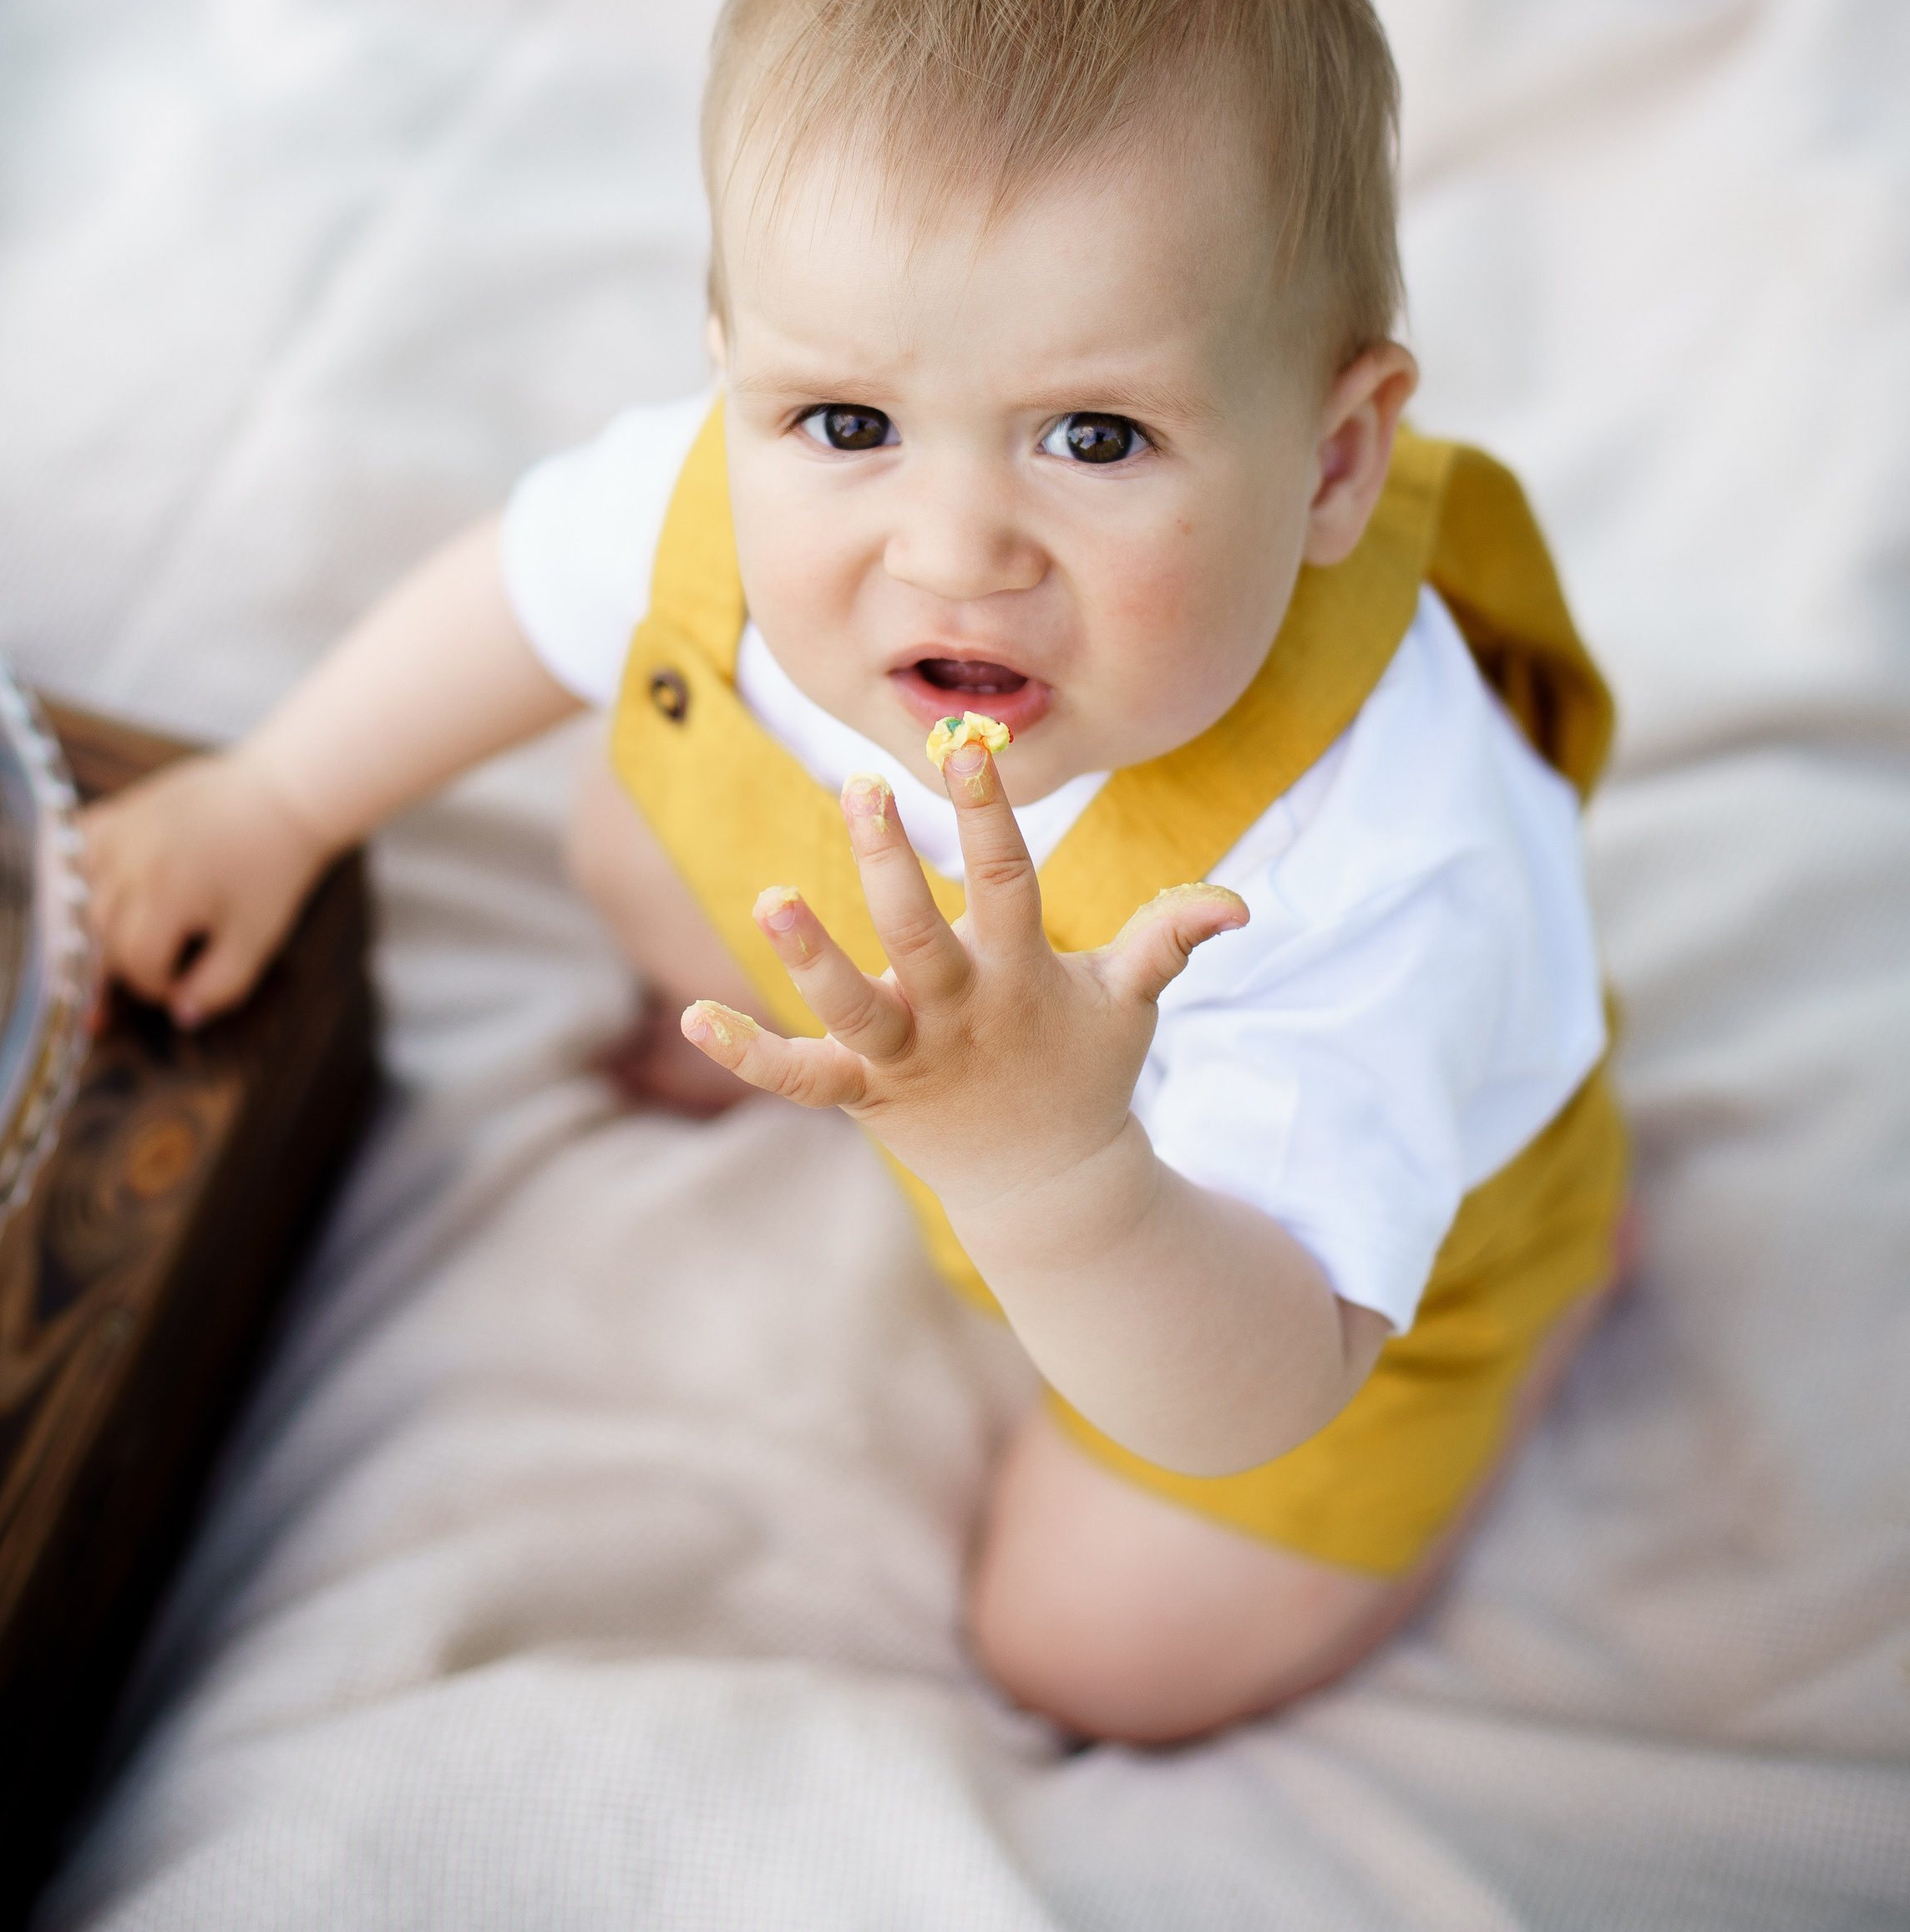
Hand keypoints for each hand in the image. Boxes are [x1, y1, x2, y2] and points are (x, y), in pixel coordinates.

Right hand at [82, 748, 331, 1025]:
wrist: (280, 795)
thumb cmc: (272, 868)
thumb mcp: (257, 937)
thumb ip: (219, 986)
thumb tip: (180, 1015)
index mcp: (167, 894)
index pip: (135, 965)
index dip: (157, 986)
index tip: (181, 983)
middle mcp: (131, 861)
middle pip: (101, 939)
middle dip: (128, 963)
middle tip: (157, 966)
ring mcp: (119, 832)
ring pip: (80, 901)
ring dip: (100, 927)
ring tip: (129, 938)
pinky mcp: (117, 812)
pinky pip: (73, 851)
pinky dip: (75, 876)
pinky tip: (95, 894)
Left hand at [680, 738, 1246, 1220]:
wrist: (1051, 1188)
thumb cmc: (1086, 1068)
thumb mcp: (1129, 1002)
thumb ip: (1169, 940)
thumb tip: (1238, 902)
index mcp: (1022, 974)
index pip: (1006, 878)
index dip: (988, 810)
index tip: (965, 742)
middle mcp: (960, 1012)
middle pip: (919, 933)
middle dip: (888, 862)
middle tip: (860, 786)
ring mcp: (908, 1057)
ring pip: (852, 1008)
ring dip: (811, 956)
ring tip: (770, 897)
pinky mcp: (865, 1098)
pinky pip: (799, 1078)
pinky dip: (748, 1054)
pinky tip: (692, 1017)